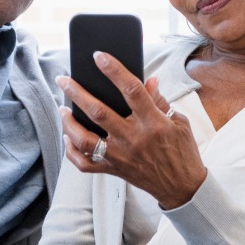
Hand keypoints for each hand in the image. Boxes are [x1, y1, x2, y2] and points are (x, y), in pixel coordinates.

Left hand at [57, 52, 207, 208]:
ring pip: (85, 139)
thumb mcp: (178, 122)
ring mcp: (121, 156)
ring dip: (69, 122)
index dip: (114, 70)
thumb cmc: (182, 151)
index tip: (99, 56)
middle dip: (77, 93)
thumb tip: (149, 79)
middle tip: (63, 79)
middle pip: (99, 112)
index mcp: (153, 123)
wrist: (182, 188)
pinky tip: (68, 137)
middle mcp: (133, 139)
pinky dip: (72, 152)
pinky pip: (85, 164)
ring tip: (62, 108)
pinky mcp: (114, 170)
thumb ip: (159, 101)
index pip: (131, 90)